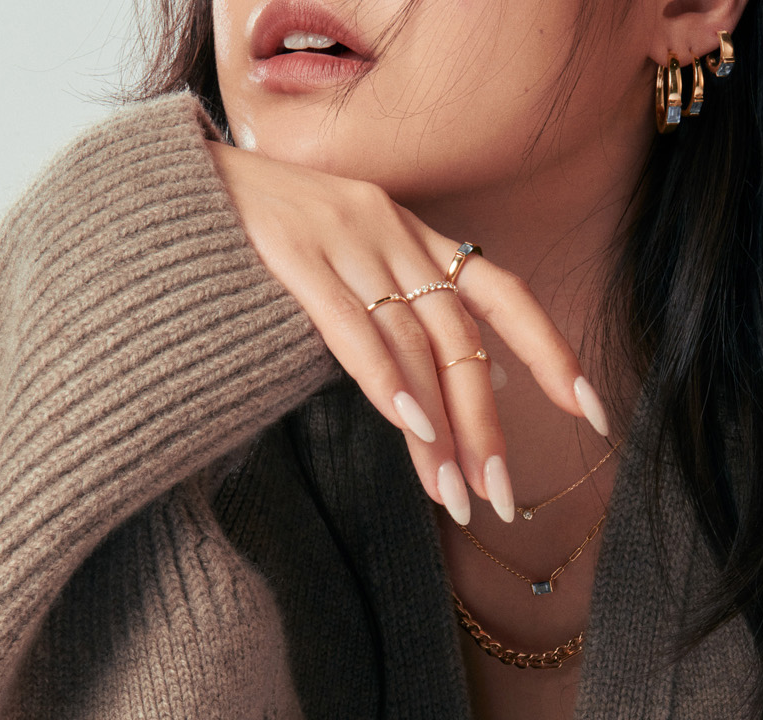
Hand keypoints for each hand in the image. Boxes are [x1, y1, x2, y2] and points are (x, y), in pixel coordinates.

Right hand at [207, 141, 605, 523]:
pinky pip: (351, 326)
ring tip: (449, 492)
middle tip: (497, 494)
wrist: (169, 183)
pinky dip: (384, 378)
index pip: (504, 295)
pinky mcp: (292, 251)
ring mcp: (344, 237)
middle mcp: (393, 231)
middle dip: (485, 423)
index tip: (593, 411)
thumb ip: (404, 319)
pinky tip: (408, 426)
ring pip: (414, 343)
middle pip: (462, 338)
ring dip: (436, 426)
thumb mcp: (348, 269)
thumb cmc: (261, 243)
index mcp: (413, 236)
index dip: (552, 352)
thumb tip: (471, 387)